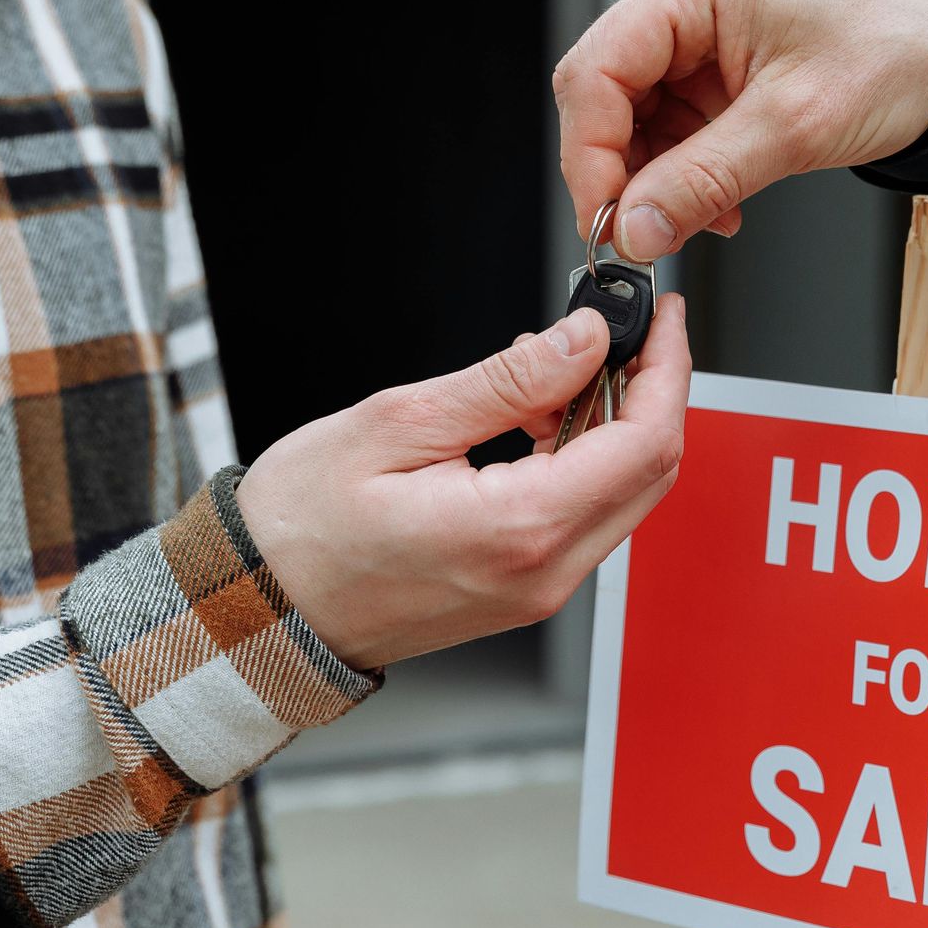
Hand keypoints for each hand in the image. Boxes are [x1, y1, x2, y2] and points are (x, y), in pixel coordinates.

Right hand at [235, 296, 689, 669]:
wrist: (260, 610)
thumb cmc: (300, 527)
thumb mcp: (397, 425)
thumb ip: (505, 383)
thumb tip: (583, 340)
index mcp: (519, 529)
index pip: (644, 444)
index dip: (666, 371)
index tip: (662, 317)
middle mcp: (546, 571)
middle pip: (652, 473)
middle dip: (653, 392)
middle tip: (629, 329)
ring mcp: (541, 588)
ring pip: (626, 495)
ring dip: (617, 425)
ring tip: (564, 368)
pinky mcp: (528, 588)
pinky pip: (589, 517)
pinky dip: (587, 459)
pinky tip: (542, 419)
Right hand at [553, 0, 927, 259]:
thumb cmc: (897, 51)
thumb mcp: (794, 127)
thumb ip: (703, 179)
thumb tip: (634, 226)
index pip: (597, 71)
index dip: (590, 154)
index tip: (607, 220)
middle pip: (609, 94)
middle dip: (626, 172)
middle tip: (644, 234)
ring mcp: (703, 31)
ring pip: (639, 118)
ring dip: (660, 180)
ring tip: (700, 219)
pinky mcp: (721, 65)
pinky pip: (677, 126)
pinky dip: (688, 173)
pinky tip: (717, 204)